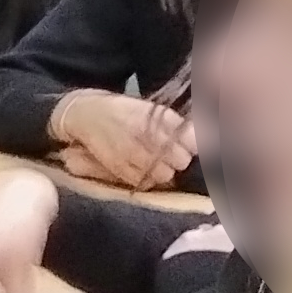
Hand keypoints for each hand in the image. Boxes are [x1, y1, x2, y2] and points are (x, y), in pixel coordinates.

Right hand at [51, 90, 196, 193]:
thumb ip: (178, 124)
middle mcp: (149, 137)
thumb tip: (205, 138)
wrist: (86, 114)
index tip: (192, 146)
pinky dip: (148, 178)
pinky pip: (146, 182)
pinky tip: (142, 168)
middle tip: (172, 154)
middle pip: (182, 160)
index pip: (194, 141)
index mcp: (161, 118)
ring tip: (156, 163)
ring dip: (165, 171)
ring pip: (165, 174)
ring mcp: (134, 154)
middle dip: (180, 159)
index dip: (196, 146)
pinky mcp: (120, 169)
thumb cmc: (124, 111)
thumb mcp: (153, 110)